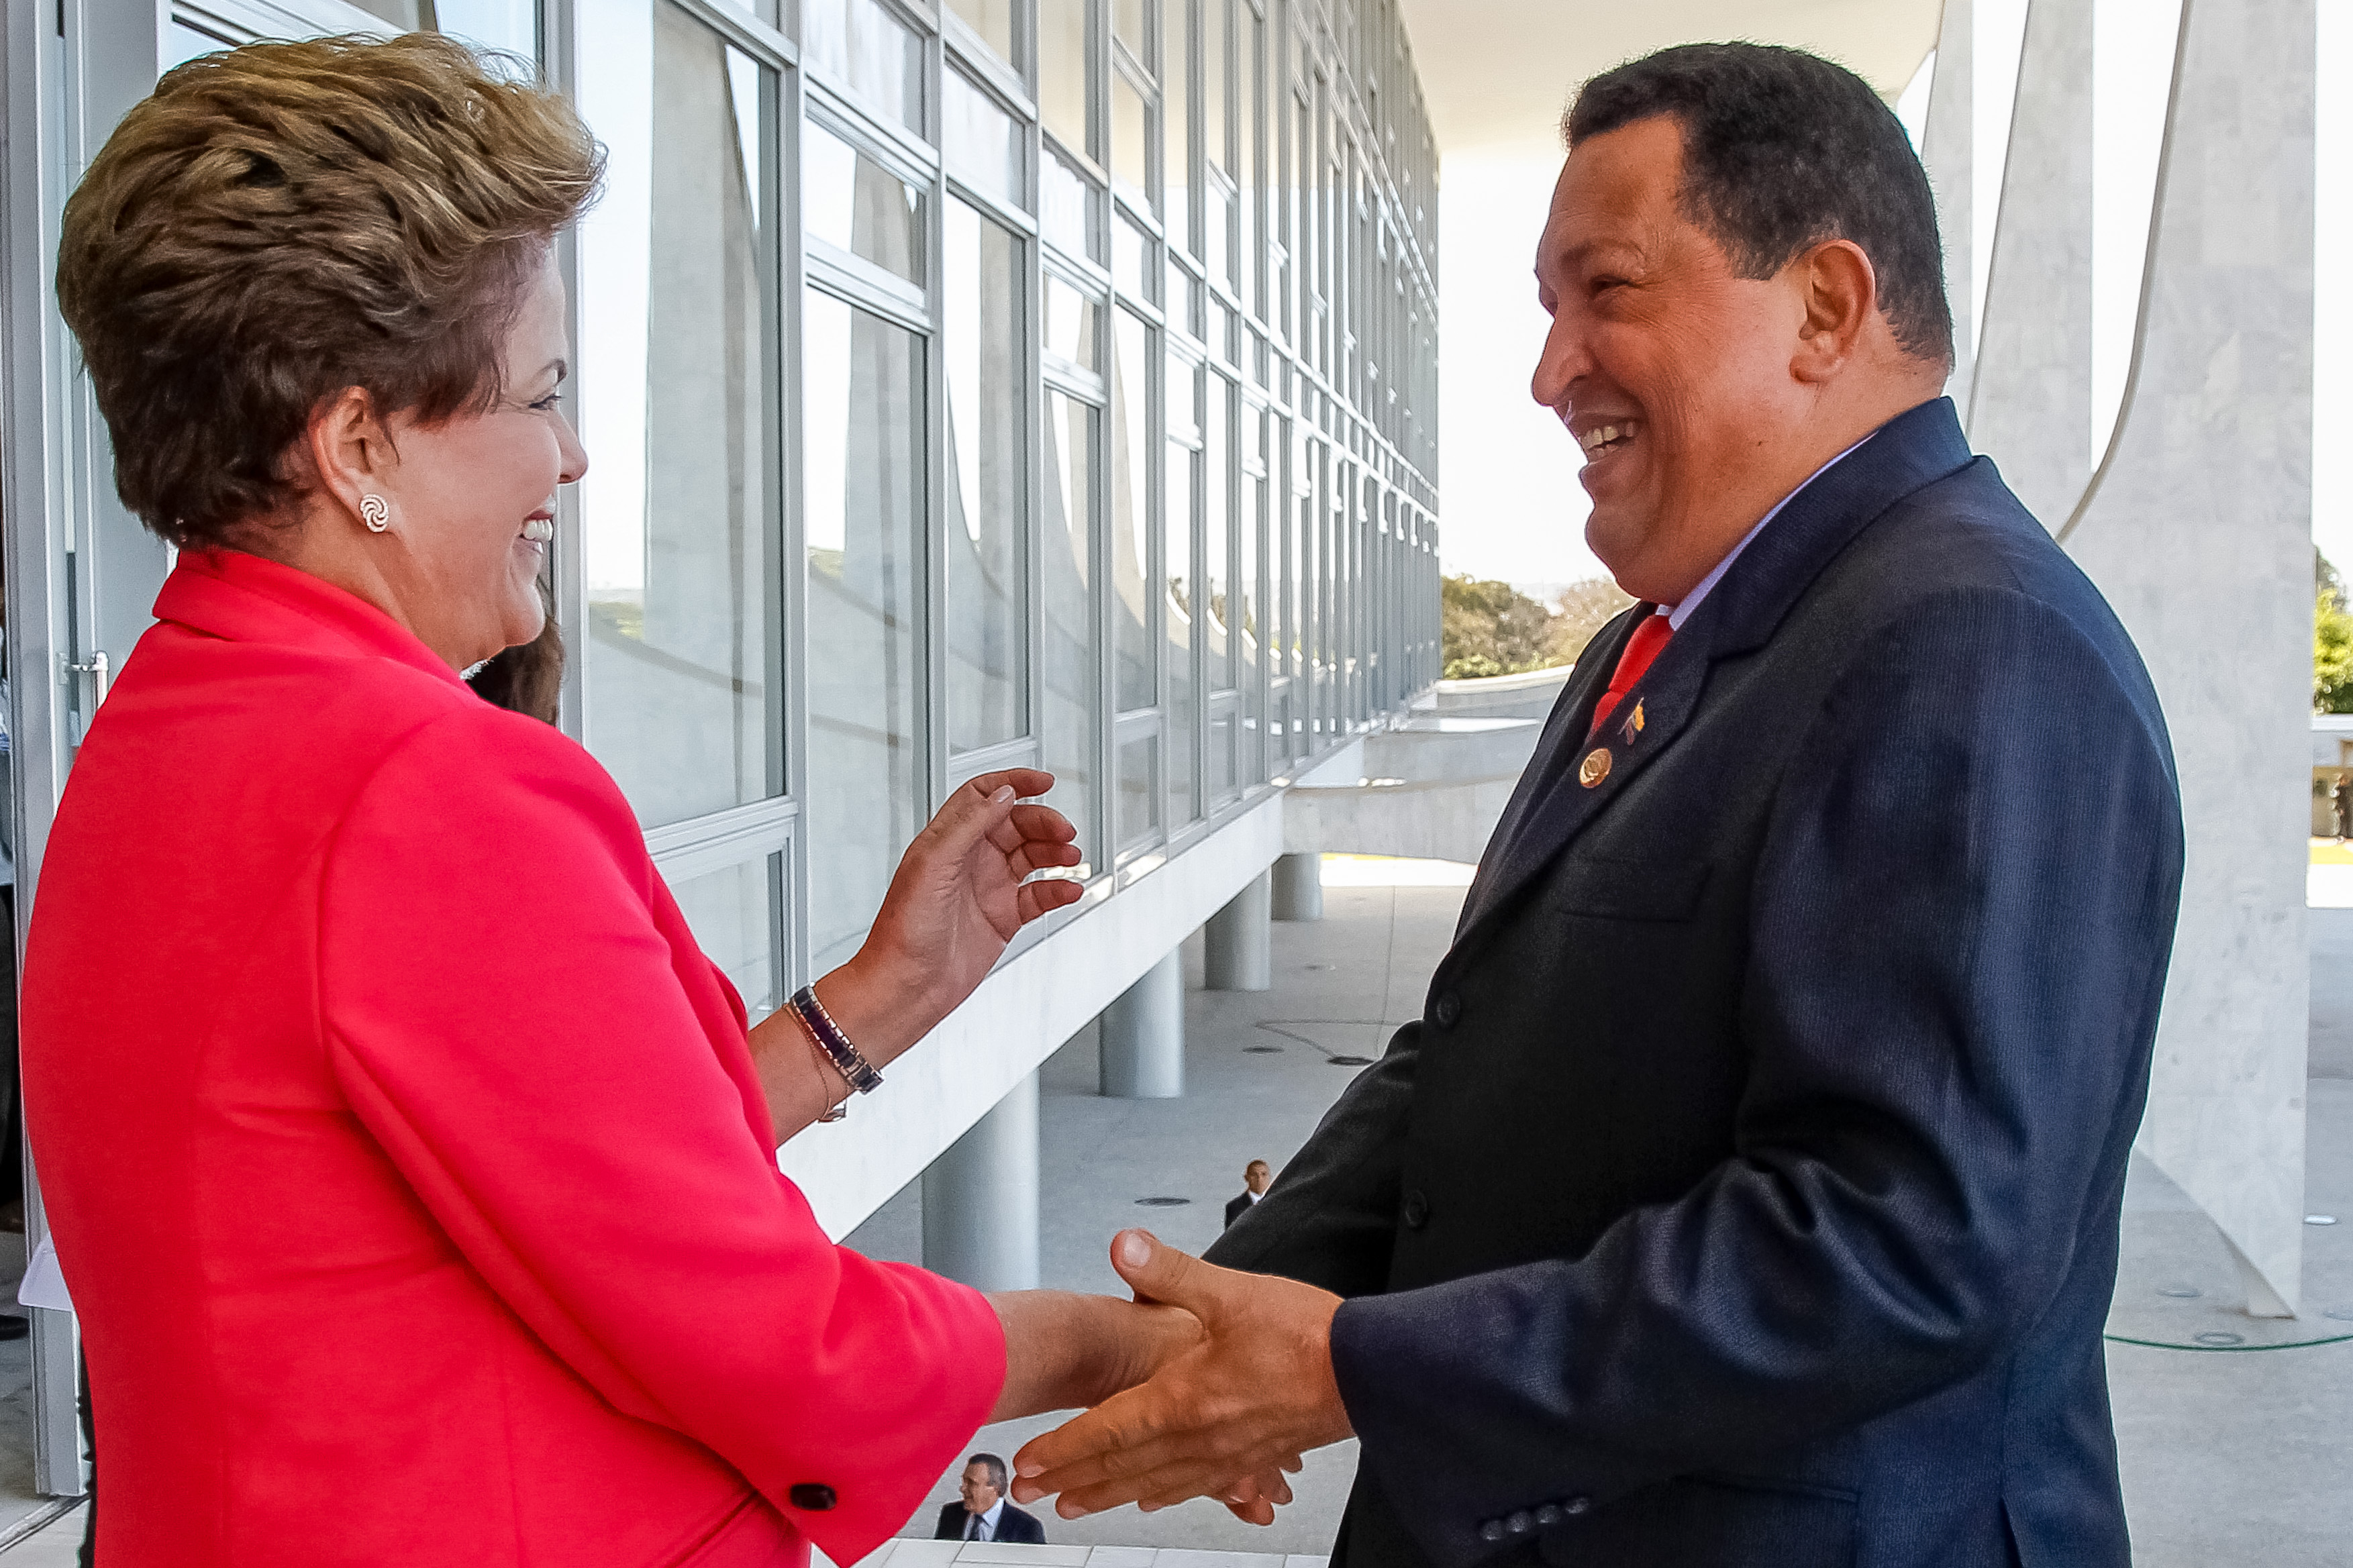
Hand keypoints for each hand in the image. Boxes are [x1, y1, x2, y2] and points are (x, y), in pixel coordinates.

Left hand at [824, 769, 1081, 1053]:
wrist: (906, 986)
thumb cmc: (903, 930)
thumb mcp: (933, 864)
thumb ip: (969, 824)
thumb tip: (1001, 794)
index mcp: (947, 840)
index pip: (984, 796)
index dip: (1013, 783)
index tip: (1043, 782)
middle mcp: (969, 860)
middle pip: (1016, 824)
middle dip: (1044, 822)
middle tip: (1064, 831)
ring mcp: (988, 888)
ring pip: (1032, 857)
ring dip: (1055, 853)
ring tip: (1070, 858)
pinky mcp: (1002, 917)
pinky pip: (1039, 895)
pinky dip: (1058, 890)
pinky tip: (1069, 889)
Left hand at [1010, 1230, 1351, 1522]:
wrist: (1367, 1371)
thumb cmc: (1304, 1334)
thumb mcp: (1231, 1291)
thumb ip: (1171, 1272)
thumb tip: (1124, 1246)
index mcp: (1183, 1399)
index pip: (1105, 1430)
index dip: (1061, 1448)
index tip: (1026, 1464)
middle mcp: (1197, 1438)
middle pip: (1120, 1466)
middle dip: (1070, 1479)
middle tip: (1029, 1493)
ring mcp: (1223, 1456)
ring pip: (1151, 1484)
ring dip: (1107, 1494)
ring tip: (1075, 1504)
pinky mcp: (1249, 1460)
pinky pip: (1194, 1486)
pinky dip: (1162, 1494)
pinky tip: (1152, 1498)